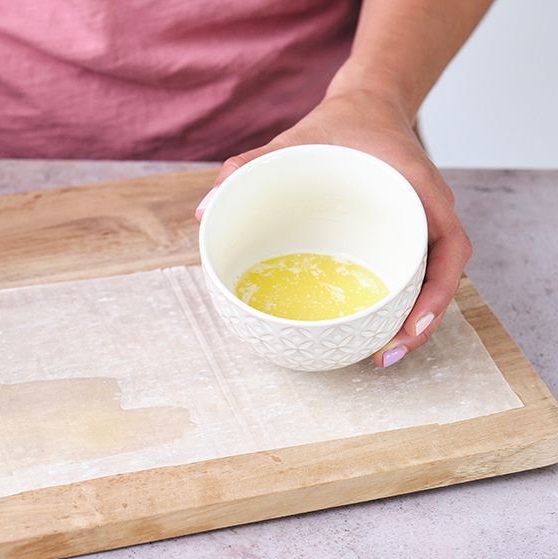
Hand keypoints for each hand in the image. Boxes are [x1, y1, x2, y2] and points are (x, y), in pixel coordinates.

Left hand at [196, 89, 471, 367]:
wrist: (364, 106)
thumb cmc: (338, 125)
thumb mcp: (294, 140)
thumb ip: (251, 164)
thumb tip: (205, 208)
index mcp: (420, 188)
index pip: (450, 247)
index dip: (436, 291)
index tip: (412, 324)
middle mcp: (428, 212)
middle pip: (440, 276)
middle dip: (421, 321)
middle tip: (385, 354)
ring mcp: (419, 225)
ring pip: (428, 280)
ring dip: (411, 319)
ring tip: (381, 353)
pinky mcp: (402, 234)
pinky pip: (408, 271)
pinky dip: (396, 299)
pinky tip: (371, 323)